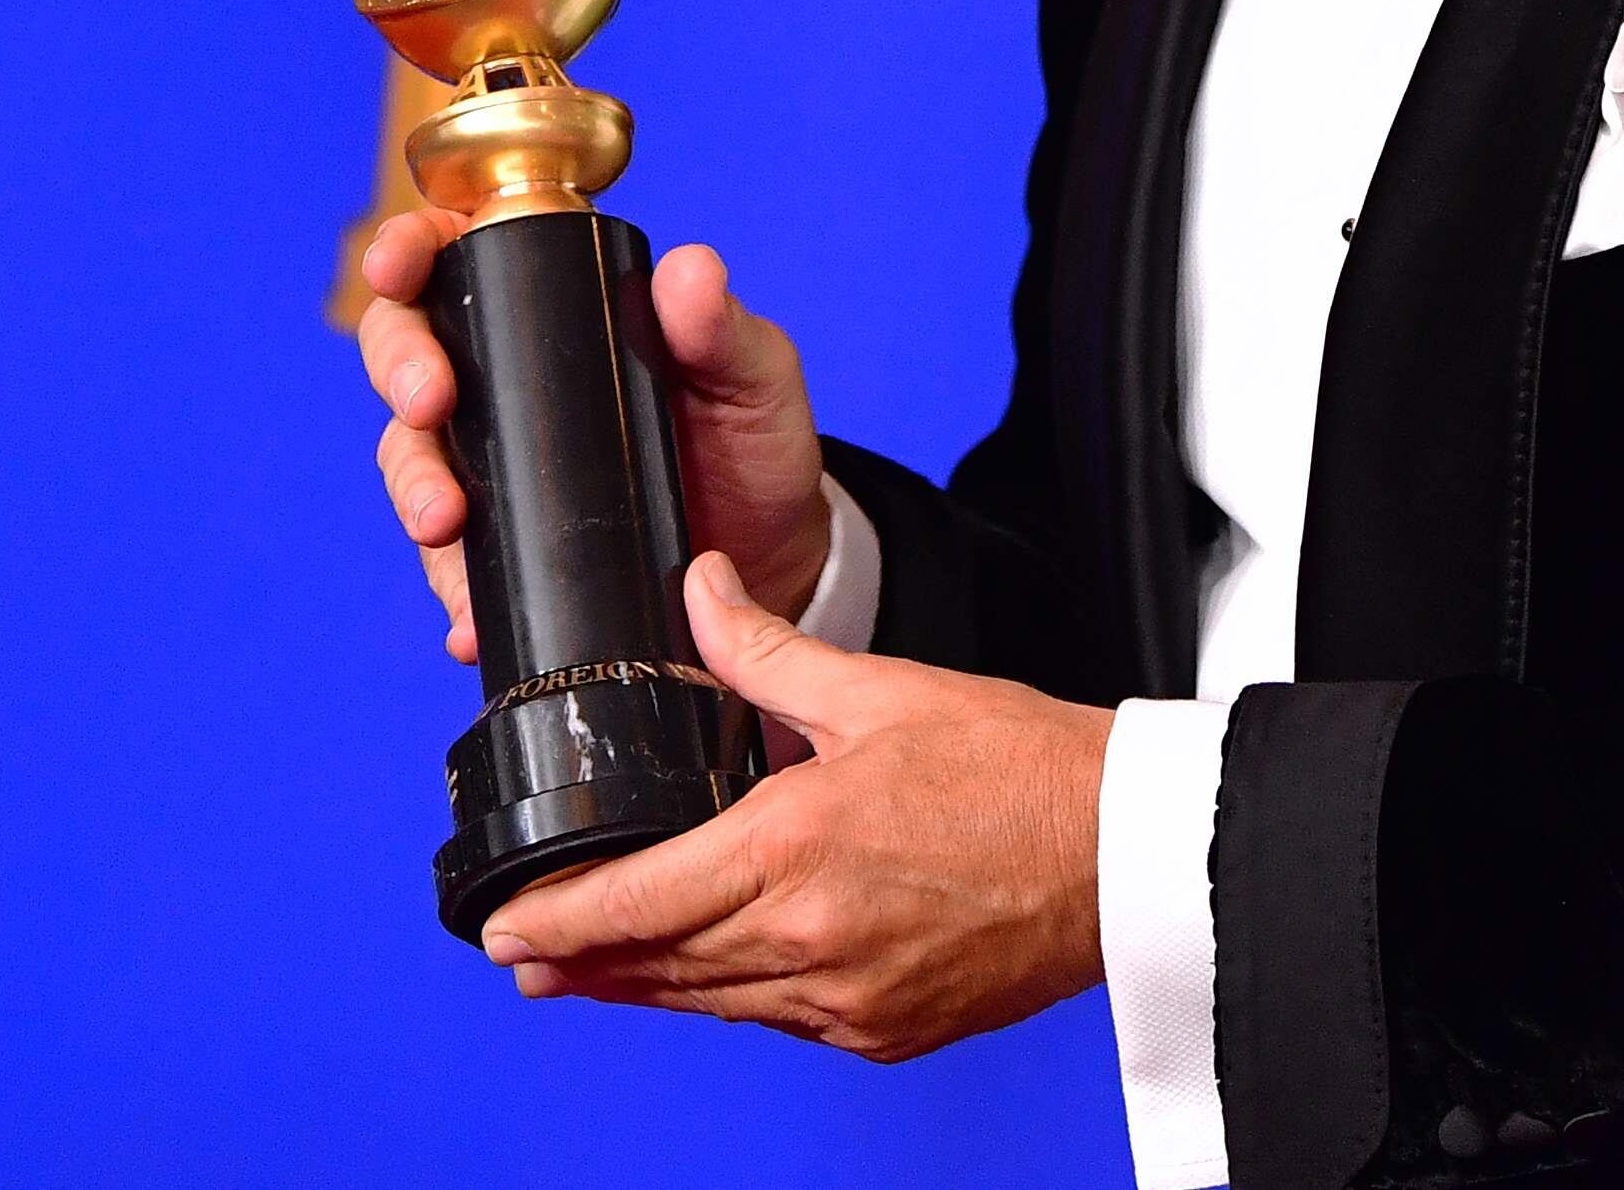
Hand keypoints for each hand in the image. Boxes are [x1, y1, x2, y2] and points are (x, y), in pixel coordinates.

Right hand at [353, 211, 834, 661]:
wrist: (770, 558)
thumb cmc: (752, 441)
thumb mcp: (751, 375)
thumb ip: (720, 326)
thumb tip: (690, 270)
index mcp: (552, 310)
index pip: (453, 259)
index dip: (407, 251)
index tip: (397, 269)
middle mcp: (503, 382)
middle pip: (406, 353)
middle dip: (401, 371)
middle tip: (429, 404)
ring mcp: (494, 467)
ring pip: (412, 460)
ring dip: (412, 487)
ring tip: (443, 521)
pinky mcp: (503, 546)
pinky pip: (451, 565)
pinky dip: (453, 589)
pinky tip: (467, 616)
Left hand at [484, 554, 1111, 1061]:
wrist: (1121, 852)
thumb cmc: (1017, 770)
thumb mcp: (879, 690)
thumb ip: (765, 652)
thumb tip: (701, 592)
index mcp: (794, 848)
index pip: (635, 901)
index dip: (555, 921)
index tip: (503, 926)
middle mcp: (807, 940)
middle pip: (656, 965)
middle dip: (578, 962)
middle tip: (519, 955)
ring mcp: (845, 998)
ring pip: (709, 1002)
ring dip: (640, 988)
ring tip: (585, 976)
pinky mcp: (883, 1031)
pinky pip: (777, 1021)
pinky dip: (729, 999)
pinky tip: (709, 979)